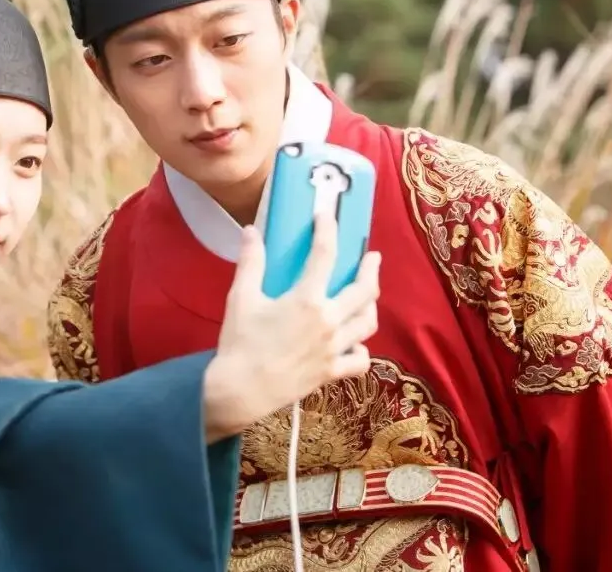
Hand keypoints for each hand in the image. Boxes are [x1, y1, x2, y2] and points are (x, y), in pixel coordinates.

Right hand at [202, 212, 379, 441]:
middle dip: (371, 269)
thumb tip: (250, 231)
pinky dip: (360, 349)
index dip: (328, 231)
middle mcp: (328, 322)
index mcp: (306, 300)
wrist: (240, 391)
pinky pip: (360, 360)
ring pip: (368, 323)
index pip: (325, 254)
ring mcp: (334, 349)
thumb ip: (251, 263)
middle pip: (364, 290)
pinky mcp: (332, 372)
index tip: (327, 218)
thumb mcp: (241, 298)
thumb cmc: (240, 343)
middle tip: (371, 257)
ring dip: (370, 306)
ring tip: (366, 297)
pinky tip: (354, 342)